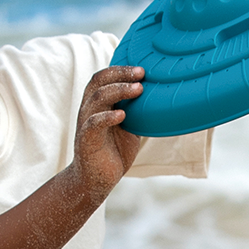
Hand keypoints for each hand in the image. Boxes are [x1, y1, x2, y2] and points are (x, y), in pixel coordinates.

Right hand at [70, 64, 144, 199]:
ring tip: (138, 89)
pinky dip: (107, 117)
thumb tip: (162, 98)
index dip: (120, 69)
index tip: (142, 69)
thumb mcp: (130, 126)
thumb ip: (137, 111)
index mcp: (99, 103)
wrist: (98, 179)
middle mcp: (89, 109)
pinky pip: (93, 123)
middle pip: (99, 82)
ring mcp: (86, 123)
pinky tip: (122, 115)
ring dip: (118, 91)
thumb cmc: (114, 150)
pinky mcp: (86, 140)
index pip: (104, 77)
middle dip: (120, 74)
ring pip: (97, 98)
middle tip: (141, 73)